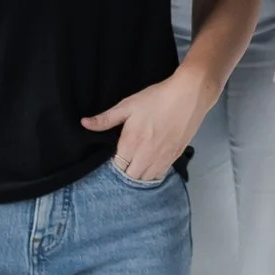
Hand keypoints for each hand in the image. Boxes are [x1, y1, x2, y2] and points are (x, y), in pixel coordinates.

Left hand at [84, 65, 210, 181]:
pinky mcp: (175, 156)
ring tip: (136, 167)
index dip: (114, 166)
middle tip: (124, 164)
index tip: (114, 159)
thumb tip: (84, 123)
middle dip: (125, 173)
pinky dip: (153, 175)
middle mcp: (146, 155)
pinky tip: (149, 167)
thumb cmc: (157, 98)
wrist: (189, 95)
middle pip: (131, 177)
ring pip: (146, 179)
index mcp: (131, 143)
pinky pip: (160, 175)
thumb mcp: (128, 105)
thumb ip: (106, 118)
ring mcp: (162, 157)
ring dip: (139, 176)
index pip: (117, 167)